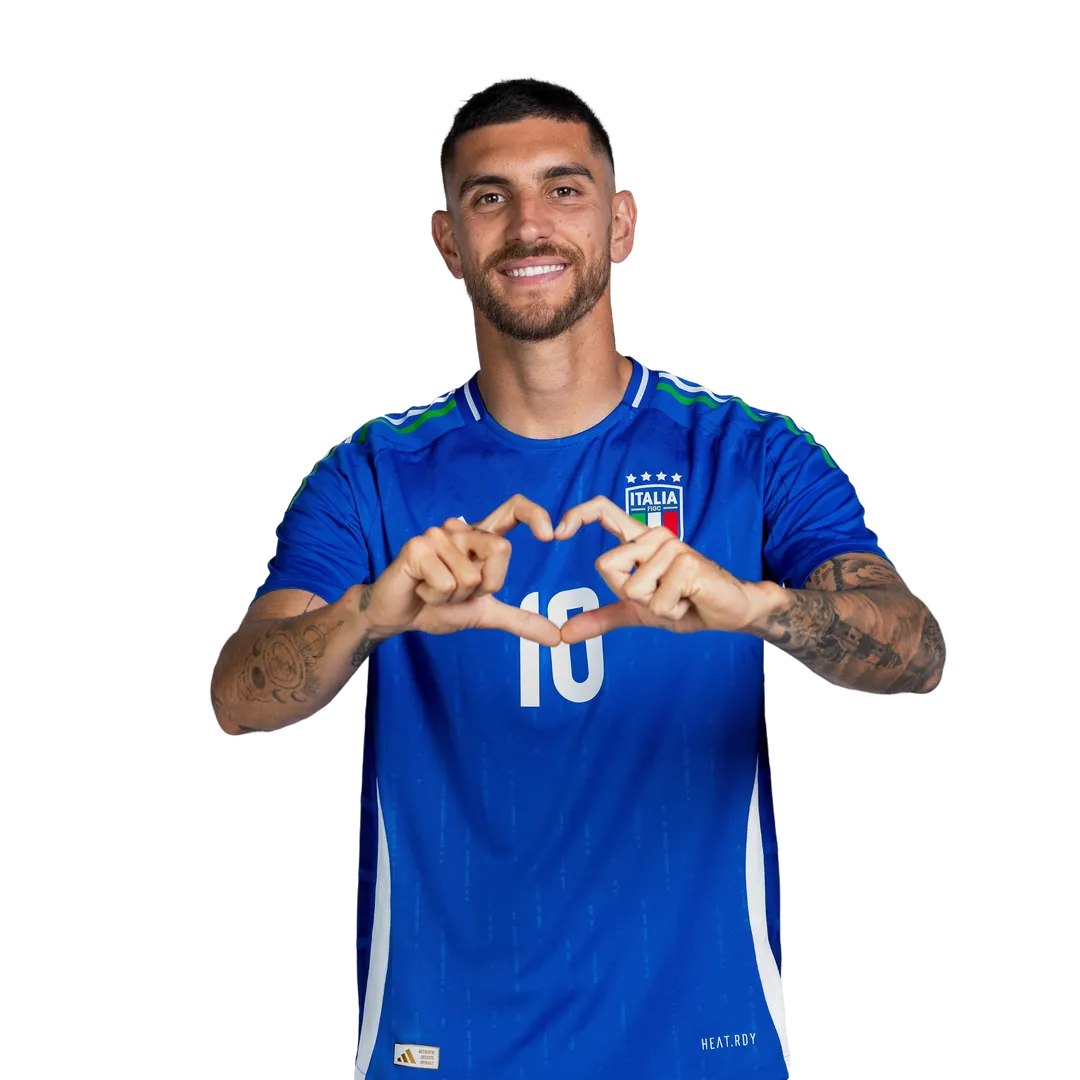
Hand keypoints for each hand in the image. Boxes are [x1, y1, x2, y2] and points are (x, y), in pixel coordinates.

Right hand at [362, 494, 561, 645]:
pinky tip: (421, 590)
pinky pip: (446, 583)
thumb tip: (557, 638)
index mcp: (480, 537)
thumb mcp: (485, 613)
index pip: (513, 509)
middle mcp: (460, 528)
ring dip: (454, 596)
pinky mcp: (417, 547)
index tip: (550, 535)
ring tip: (434, 590)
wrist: (397, 616)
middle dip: (483, 586)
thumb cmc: (437, 606)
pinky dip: (435, 597)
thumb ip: (520, 620)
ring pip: (471, 575)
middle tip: (457, 591)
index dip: (534, 514)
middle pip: (500, 549)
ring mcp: (437, 535)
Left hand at [554, 496, 758, 643]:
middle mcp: (654, 536)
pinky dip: (671, 611)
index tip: (557, 533)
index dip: (579, 515)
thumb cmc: (687, 603)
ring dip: (655, 606)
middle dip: (630, 595)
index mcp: (641, 541)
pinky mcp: (686, 563)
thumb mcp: (639, 611)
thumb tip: (564, 634)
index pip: (605, 510)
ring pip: (632, 588)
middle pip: (607, 566)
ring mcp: (671, 547)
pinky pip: (655, 600)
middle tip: (662, 596)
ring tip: (680, 598)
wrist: (730, 611)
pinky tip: (690, 600)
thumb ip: (602, 617)